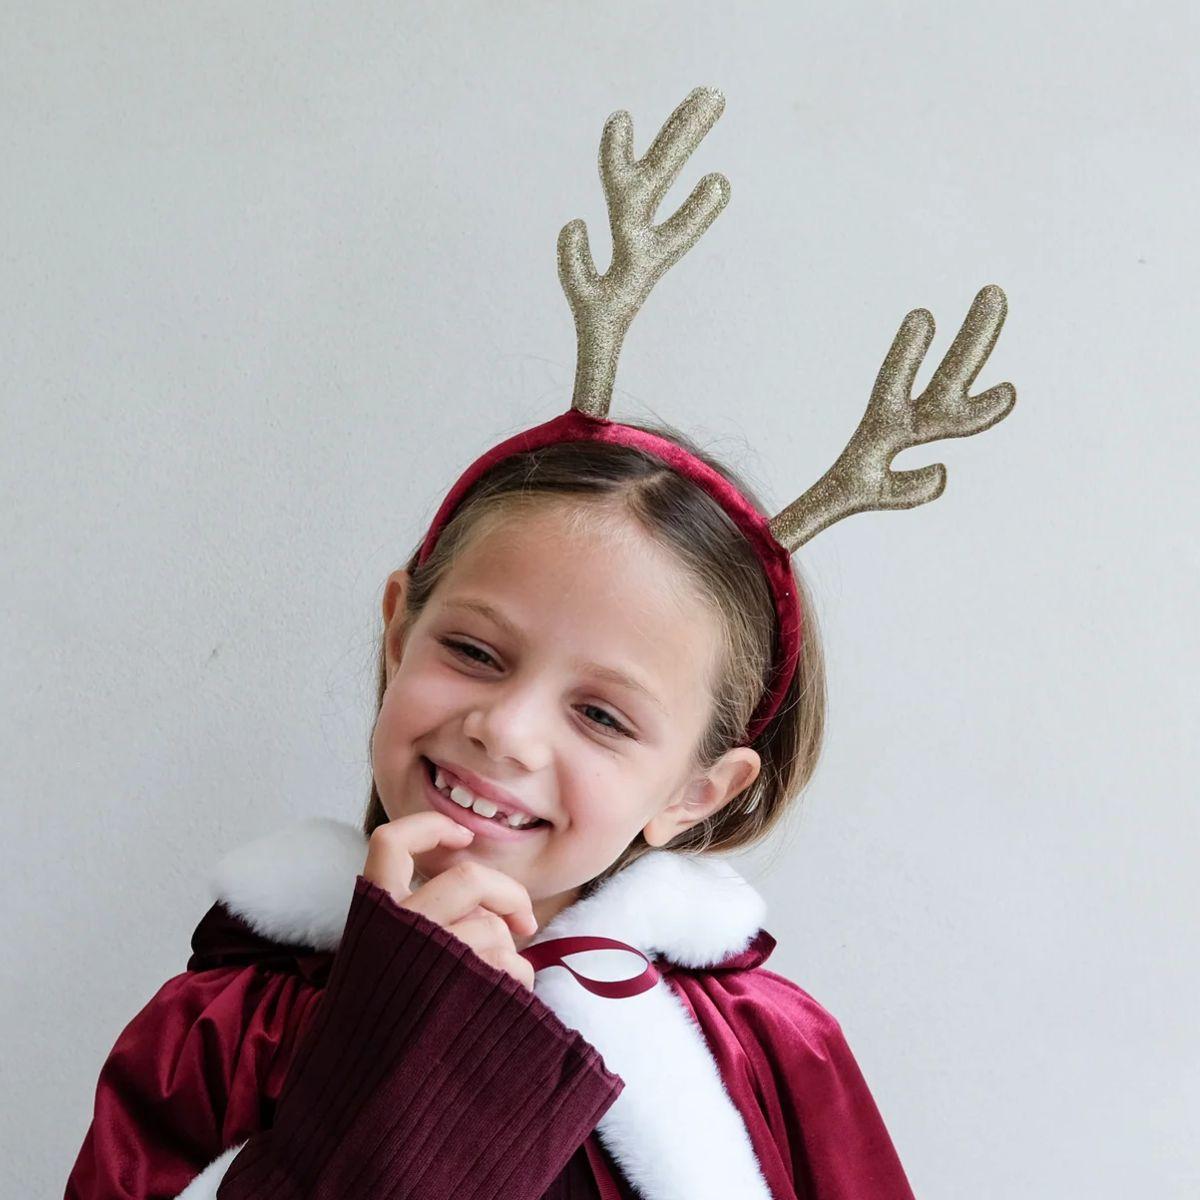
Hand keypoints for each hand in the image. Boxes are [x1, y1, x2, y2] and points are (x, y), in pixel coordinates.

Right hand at [362, 813, 537, 990]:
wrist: (377, 1087)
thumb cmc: (396, 1006)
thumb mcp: (388, 949)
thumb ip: (425, 913)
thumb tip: (485, 901)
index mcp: (374, 912)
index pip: (390, 842)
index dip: (432, 826)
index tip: (463, 835)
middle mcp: (396, 930)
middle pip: (468, 878)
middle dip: (508, 895)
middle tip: (523, 919)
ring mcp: (427, 959)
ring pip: (491, 925)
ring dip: (509, 948)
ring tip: (500, 973)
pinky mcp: (460, 991)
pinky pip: (509, 963)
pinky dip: (519, 976)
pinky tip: (507, 992)